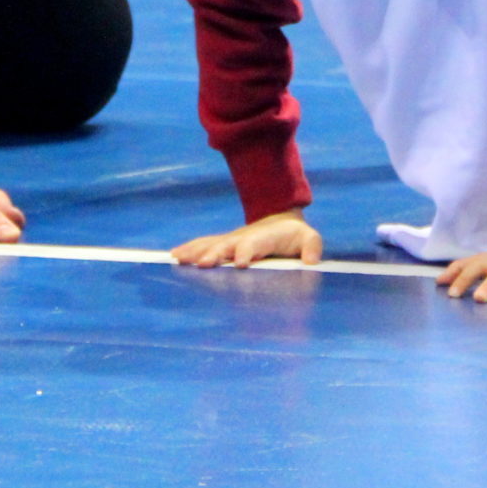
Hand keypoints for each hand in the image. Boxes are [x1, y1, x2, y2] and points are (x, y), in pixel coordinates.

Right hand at [171, 210, 323, 268]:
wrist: (280, 223)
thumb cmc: (295, 236)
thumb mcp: (309, 239)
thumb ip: (311, 248)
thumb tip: (311, 262)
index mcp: (266, 237)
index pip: (255, 243)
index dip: (247, 251)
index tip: (239, 263)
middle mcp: (244, 237)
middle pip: (228, 244)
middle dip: (216, 253)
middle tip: (204, 264)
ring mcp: (231, 240)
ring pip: (212, 244)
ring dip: (196, 251)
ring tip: (179, 259)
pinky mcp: (223, 245)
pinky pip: (204, 245)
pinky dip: (190, 249)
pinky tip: (174, 256)